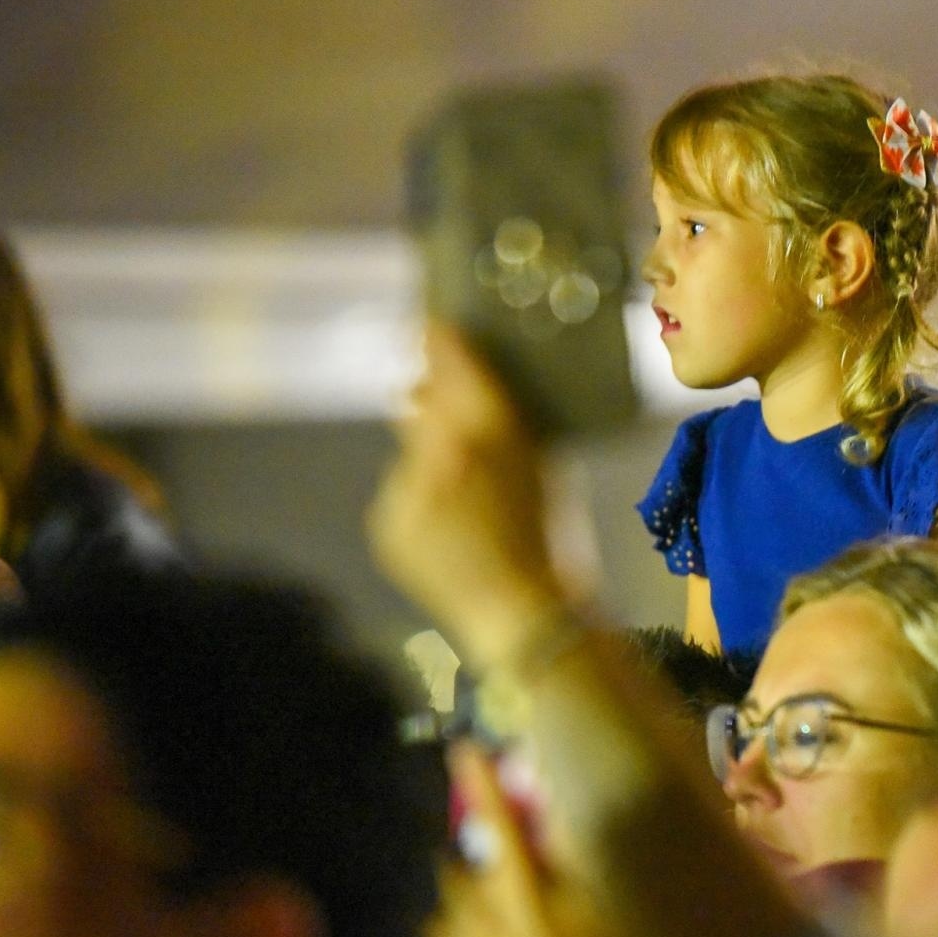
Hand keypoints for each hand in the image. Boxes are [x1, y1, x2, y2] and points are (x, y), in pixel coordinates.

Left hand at [368, 325, 565, 665]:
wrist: (520, 613)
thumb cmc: (550, 537)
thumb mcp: (541, 466)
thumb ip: (503, 424)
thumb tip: (470, 391)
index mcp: (491, 433)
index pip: (455, 367)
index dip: (440, 340)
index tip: (432, 323)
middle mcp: (441, 452)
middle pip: (422, 401)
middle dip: (429, 395)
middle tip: (433, 390)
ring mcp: (408, 490)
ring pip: (410, 453)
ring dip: (427, 460)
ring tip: (461, 494)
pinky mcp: (387, 522)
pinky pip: (400, 493)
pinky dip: (419, 501)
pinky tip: (447, 527)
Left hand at [424, 746, 642, 936]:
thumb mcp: (605, 902)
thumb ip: (578, 854)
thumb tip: (563, 809)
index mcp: (520, 893)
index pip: (498, 825)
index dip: (482, 785)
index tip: (463, 750)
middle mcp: (485, 925)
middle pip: (455, 881)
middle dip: (465, 866)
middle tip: (483, 859)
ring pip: (444, 929)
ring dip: (456, 916)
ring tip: (470, 910)